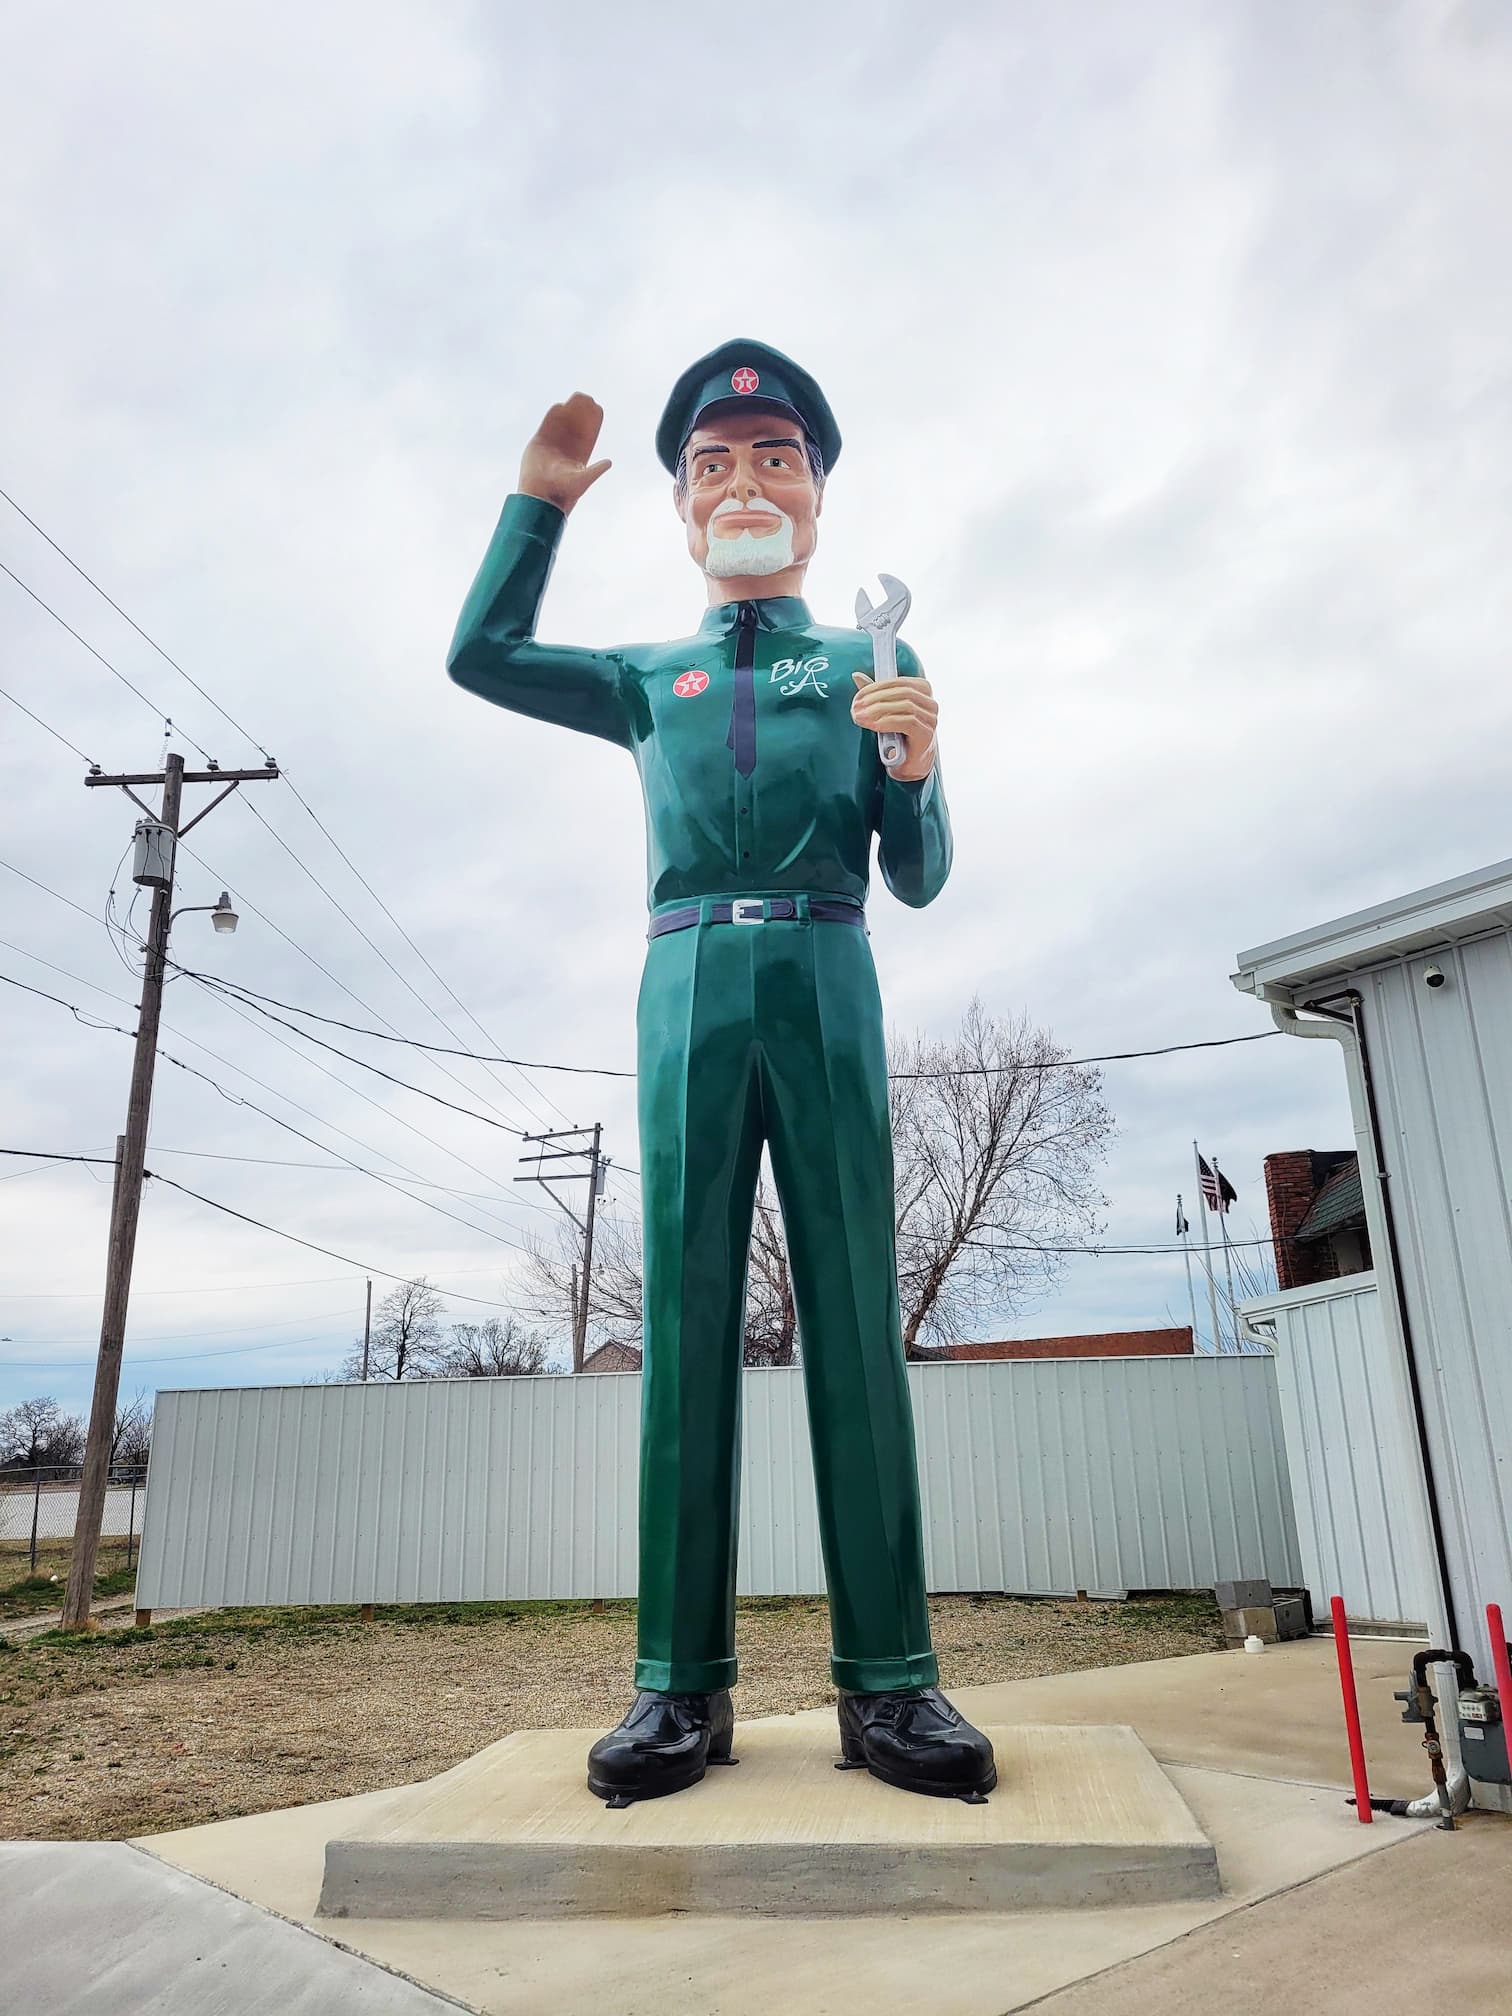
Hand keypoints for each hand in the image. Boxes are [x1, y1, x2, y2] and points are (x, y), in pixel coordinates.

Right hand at [518, 393, 611, 515]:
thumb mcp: (582, 481)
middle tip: (585, 397)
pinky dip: (553, 417)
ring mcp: (553, 444)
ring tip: (575, 397)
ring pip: (562, 423)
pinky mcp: (539, 443)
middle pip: (576, 425)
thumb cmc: (562, 492)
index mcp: (580, 455)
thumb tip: (609, 462)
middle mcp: (567, 449)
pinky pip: (546, 426)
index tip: (597, 408)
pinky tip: (559, 406)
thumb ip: (595, 471)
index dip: (592, 421)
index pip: (588, 434)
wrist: (539, 496)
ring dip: (568, 411)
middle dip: (581, 412)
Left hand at [851, 672, 937, 781]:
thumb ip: (874, 694)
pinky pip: (908, 722)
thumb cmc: (897, 736)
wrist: (908, 764)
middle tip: (856, 707)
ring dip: (878, 710)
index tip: (858, 696)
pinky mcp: (927, 734)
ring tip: (860, 717)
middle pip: (903, 692)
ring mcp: (931, 719)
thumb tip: (857, 675)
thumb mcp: (884, 712)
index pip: (899, 682)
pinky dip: (887, 722)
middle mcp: (930, 704)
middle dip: (875, 698)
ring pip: (905, 705)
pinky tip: (873, 725)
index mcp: (922, 691)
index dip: (877, 687)